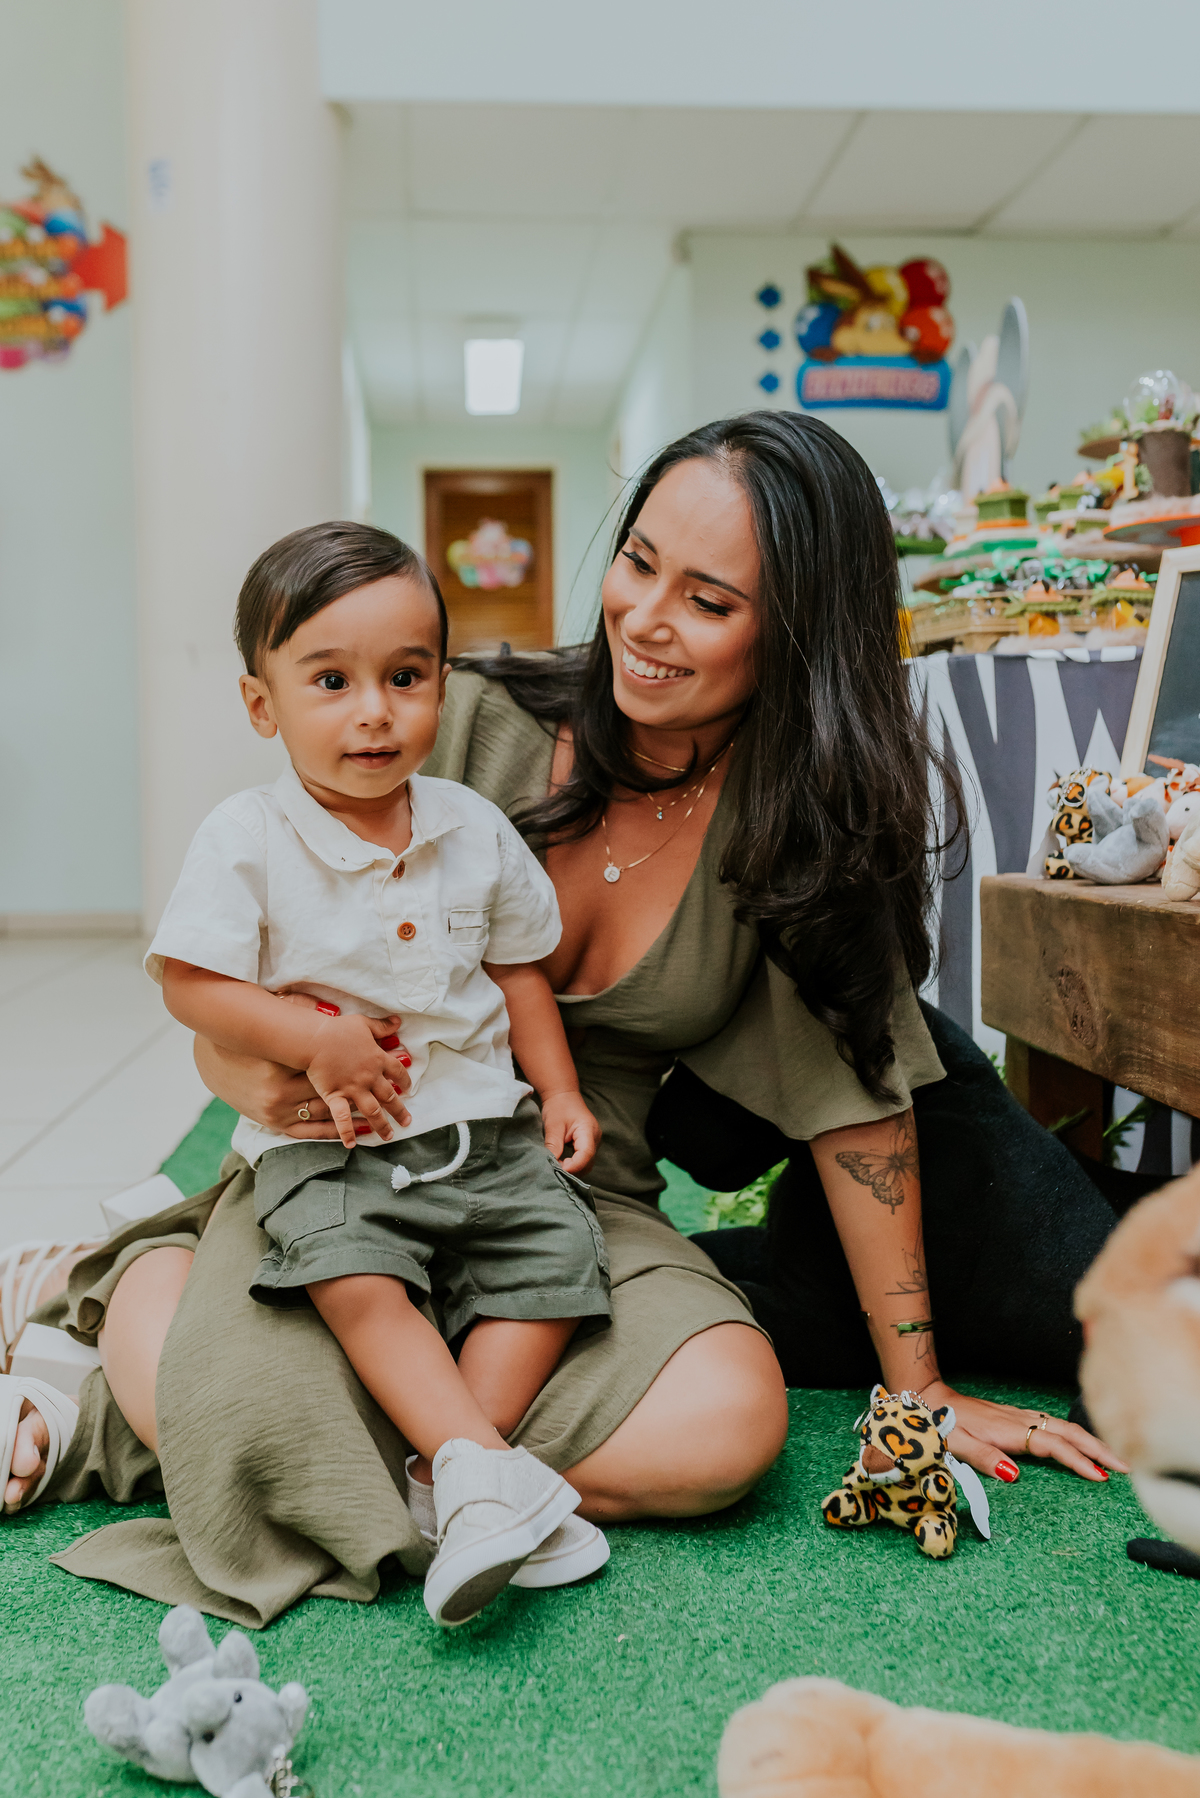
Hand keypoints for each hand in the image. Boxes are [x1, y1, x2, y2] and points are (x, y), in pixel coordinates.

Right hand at [192, 994, 411, 1141]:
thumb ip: (311, 1010)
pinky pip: (311, 1132)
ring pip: (329, 1118)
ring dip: (361, 1121)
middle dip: (374, 1097)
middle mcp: (286, 1091)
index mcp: (292, 1062)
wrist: (217, 1057)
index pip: (341, 1067)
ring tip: (388, 1124)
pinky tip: (358, 1136)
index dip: (370, 1068)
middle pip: (340, 1095)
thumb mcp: (284, 1017)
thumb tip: (334, 1007)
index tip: (397, 1066)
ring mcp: (281, 1110)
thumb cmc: (254, 1036)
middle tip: (403, 1101)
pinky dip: (336, 1133)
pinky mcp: (276, 1122)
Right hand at [306, 1012, 412, 1148]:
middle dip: (400, 1110)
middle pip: (390, 1096)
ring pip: (373, 1111)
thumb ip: (382, 1026)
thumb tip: (397, 1022)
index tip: (408, 1088)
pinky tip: (352, 1144)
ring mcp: (354, 1088)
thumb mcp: (363, 1023)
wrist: (315, 1038)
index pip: (398, 1072)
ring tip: (389, 1136)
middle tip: (408, 1122)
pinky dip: (348, 1132)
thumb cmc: (338, 1029)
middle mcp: (370, 1077)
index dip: (405, 1080)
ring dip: (382, 1125)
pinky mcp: (336, 1096)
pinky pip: (344, 1118)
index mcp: (378, 1059)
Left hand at [541, 1089, 599, 1174]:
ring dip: (573, 1169)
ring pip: (587, 1164)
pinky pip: (584, 1160)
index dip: (573, 1166)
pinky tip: (562, 1163)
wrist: (563, 1095)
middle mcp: (595, 1138)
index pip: (586, 1154)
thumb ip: (553, 1145)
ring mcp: (593, 1142)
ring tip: (557, 1166)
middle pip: (588, 1162)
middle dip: (572, 1170)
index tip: (558, 1169)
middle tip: (554, 1170)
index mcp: (588, 1130)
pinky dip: (573, 1164)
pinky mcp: (588, 1145)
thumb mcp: (553, 1125)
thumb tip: (551, 1165)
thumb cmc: (558, 1107)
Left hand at [919, 1379, 1128, 1483]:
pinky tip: (1085, 1445)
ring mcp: (1022, 1417)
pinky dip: (1076, 1436)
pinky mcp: (1019, 1418)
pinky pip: (1055, 1426)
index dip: (1077, 1460)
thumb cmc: (944, 1425)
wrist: (932, 1401)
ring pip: (1065, 1427)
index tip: (1099, 1476)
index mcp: (1009, 1429)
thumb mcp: (956, 1444)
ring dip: (1091, 1442)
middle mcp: (1020, 1420)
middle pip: (1068, 1432)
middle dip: (1099, 1448)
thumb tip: (1014, 1474)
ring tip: (1116, 1460)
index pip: (1053, 1445)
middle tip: (1126, 1467)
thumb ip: (984, 1458)